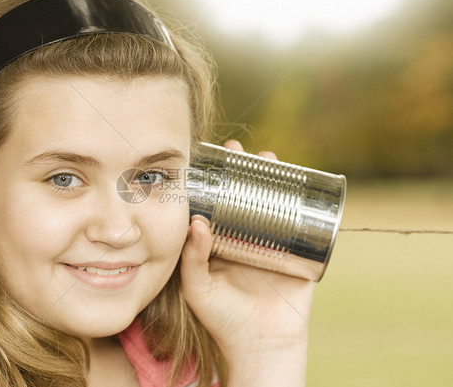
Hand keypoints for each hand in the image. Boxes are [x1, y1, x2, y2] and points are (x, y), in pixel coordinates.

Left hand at [180, 140, 313, 385]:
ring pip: (276, 204)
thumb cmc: (222, 320)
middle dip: (247, 172)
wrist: (261, 346)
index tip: (213, 159)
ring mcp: (275, 245)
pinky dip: (306, 203)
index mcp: (223, 244)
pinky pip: (304, 225)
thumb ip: (192, 258)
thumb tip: (196, 222)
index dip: (218, 182)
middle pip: (249, 197)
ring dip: (276, 179)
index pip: (221, 204)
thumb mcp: (198, 288)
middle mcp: (248, 240)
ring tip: (271, 158)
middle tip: (241, 151)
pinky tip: (304, 183)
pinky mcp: (299, 254)